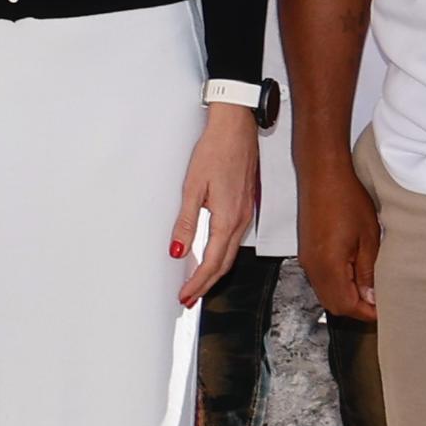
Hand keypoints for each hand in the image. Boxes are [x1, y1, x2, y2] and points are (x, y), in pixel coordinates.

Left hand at [169, 108, 255, 305]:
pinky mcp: (246, 206)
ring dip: (214, 271)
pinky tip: (212, 255)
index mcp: (227, 219)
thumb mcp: (193, 187)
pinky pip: (235, 240)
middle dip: (206, 284)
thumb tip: (179, 251)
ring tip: (198, 283)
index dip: (197, 283)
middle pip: (224, 264)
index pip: (212, 262)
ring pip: (231, 253)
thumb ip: (186, 222)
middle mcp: (241, 220)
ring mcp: (246, 213)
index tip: (184, 296)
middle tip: (189, 298)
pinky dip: (222, 255)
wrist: (236, 127)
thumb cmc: (215, 150)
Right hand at [298, 157, 378, 322]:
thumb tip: (371, 297)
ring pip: (326, 293)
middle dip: (356, 308)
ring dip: (347, 296)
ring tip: (369, 286)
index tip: (385, 309)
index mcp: (328, 266)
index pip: (347, 305)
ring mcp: (307, 261)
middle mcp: (313, 268)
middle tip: (379, 300)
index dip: (367, 312)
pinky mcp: (307, 252)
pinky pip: (321, 280)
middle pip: (333, 304)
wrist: (322, 174)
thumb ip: (368, 272)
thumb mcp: (368, 238)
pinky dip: (338, 284)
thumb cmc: (347, 199)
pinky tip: (354, 272)